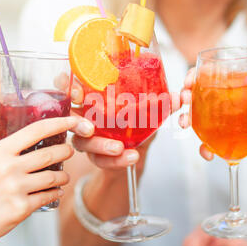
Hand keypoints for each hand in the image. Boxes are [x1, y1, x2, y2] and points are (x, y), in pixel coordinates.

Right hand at [0, 116, 93, 240]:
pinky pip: (49, 196)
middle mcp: (8, 168)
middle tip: (70, 151)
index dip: (59, 123)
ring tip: (63, 175)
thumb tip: (0, 128)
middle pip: (50, 154)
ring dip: (64, 175)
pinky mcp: (22, 207)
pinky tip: (57, 191)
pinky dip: (57, 192)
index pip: (36, 130)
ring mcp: (16, 188)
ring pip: (53, 176)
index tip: (73, 121)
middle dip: (66, 151)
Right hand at [55, 73, 181, 174]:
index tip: (77, 91)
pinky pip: (100, 160)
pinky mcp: (94, 157)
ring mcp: (85, 138)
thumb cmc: (135, 121)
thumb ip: (161, 103)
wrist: (135, 151)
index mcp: (92, 96)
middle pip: (66, 115)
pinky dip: (116, 160)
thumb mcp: (147, 110)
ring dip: (100, 145)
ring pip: (82, 142)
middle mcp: (83, 116)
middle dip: (75, 121)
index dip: (67, 86)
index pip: (70, 84)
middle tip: (90, 127)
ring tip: (118, 148)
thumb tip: (180, 96)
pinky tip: (131, 157)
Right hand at [179, 68, 246, 159]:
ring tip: (185, 125)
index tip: (190, 79)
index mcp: (238, 86)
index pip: (210, 75)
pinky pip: (211, 143)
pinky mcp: (228, 140)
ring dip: (187, 120)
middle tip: (183, 101)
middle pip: (198, 97)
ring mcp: (225, 122)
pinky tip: (207, 153)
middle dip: (184, 97)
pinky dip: (205, 149)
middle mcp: (227, 102)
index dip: (195, 75)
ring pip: (198, 119)